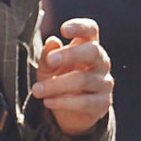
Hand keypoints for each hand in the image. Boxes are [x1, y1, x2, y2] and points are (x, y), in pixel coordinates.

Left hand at [31, 17, 111, 137]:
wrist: (69, 113)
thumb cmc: (59, 81)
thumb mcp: (48, 68)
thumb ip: (48, 56)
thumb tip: (52, 41)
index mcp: (88, 46)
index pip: (91, 30)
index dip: (80, 27)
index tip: (64, 29)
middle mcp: (101, 62)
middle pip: (92, 51)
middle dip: (70, 54)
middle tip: (51, 60)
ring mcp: (104, 83)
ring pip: (82, 80)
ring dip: (56, 85)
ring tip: (37, 90)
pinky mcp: (103, 103)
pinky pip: (84, 102)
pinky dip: (63, 102)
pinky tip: (48, 102)